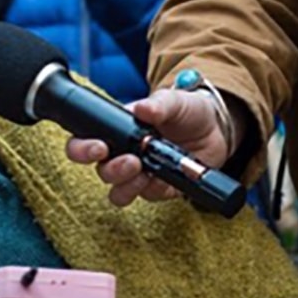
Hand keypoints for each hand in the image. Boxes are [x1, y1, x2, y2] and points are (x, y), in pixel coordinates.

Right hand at [63, 88, 231, 206]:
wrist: (215, 128)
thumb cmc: (186, 110)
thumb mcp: (174, 100)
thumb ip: (158, 104)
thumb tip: (142, 109)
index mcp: (118, 131)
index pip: (84, 142)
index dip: (82, 149)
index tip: (98, 147)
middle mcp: (123, 154)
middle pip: (100, 171)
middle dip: (110, 170)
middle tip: (129, 161)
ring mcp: (140, 174)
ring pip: (118, 192)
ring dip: (126, 186)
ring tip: (143, 172)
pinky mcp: (159, 188)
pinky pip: (148, 197)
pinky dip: (154, 189)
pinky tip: (164, 178)